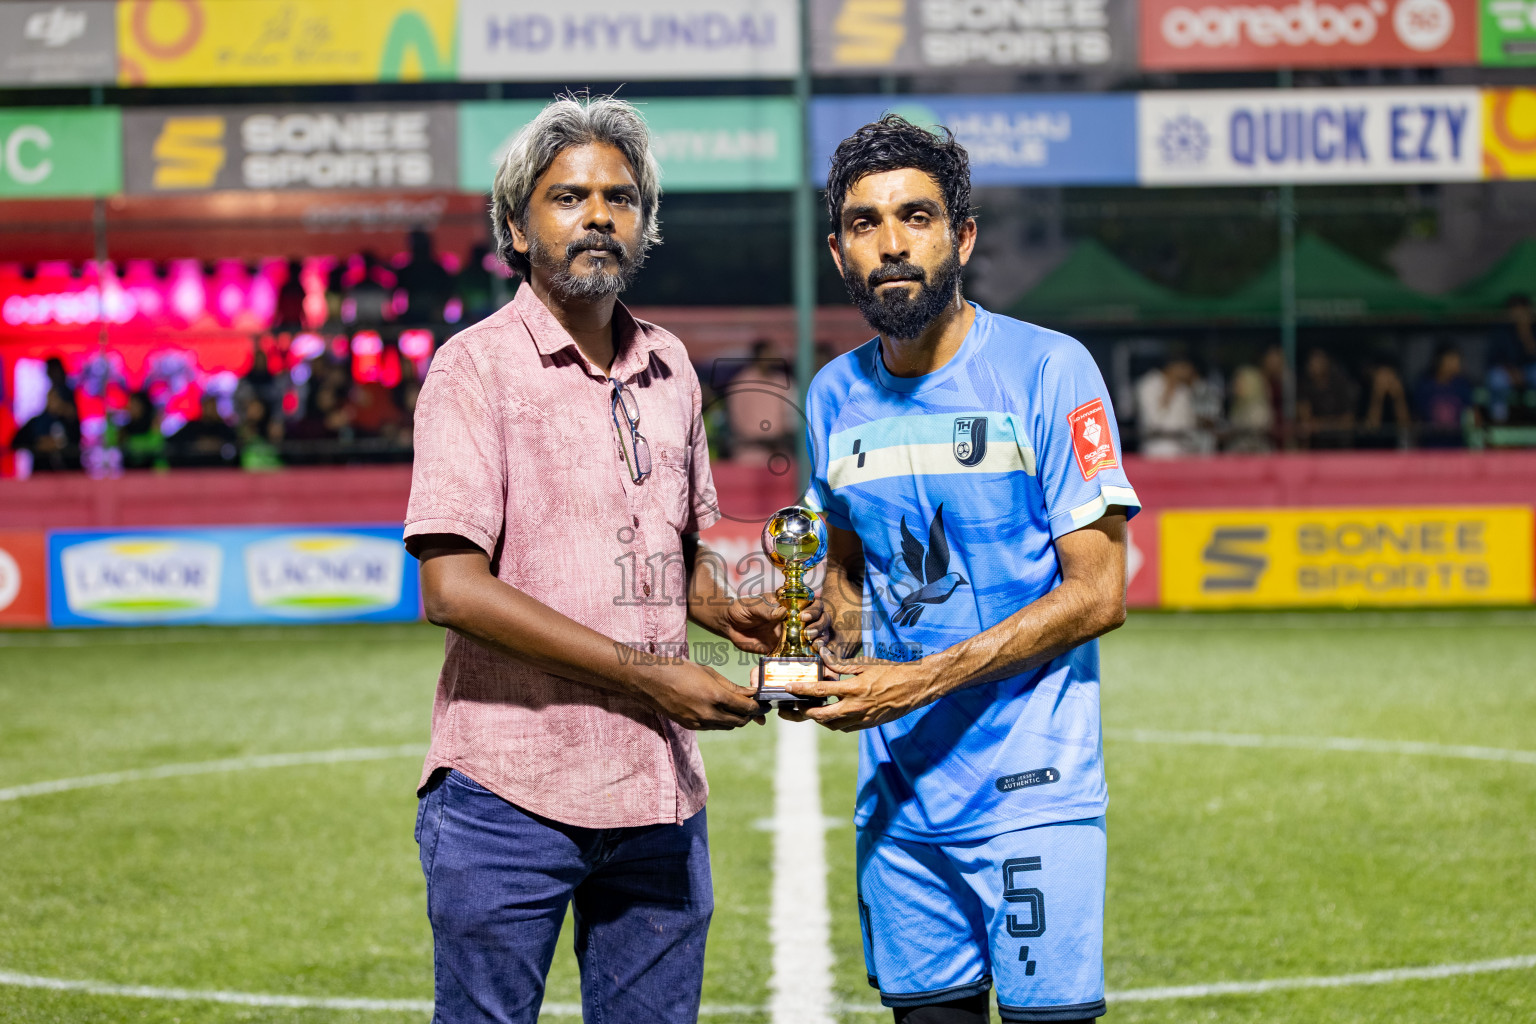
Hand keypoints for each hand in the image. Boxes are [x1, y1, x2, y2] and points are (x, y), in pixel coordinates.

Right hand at [643, 660, 763, 730]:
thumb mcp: (708, 672)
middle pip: (740, 721)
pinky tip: (719, 709)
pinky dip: (721, 720)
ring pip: (727, 726)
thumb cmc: (679, 670)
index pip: (746, 708)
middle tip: (753, 706)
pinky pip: (713, 727)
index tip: (762, 704)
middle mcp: (708, 713)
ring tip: (737, 706)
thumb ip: (731, 686)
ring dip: (735, 718)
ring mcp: (699, 722)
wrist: (651, 681)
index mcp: (715, 696)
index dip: (757, 707)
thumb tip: (750, 693)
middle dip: (749, 715)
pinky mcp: (690, 726)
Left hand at [715, 594, 828, 655]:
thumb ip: (766, 609)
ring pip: (817, 634)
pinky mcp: (787, 648)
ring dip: (820, 639)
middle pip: (820, 618)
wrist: (729, 625)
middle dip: (820, 625)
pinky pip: (803, 651)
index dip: (814, 609)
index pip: (812, 602)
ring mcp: (793, 633)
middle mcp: (795, 617)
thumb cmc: (741, 609)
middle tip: (809, 633)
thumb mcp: (752, 606)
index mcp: (790, 603)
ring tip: (815, 644)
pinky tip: (813, 657)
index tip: (804, 617)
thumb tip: (782, 612)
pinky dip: (811, 654)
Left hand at [783, 647, 941, 730]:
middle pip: (820, 715)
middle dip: (804, 712)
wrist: (914, 688)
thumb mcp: (865, 664)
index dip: (801, 690)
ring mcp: (861, 718)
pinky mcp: (868, 724)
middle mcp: (855, 706)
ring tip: (812, 709)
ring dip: (818, 719)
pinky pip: (844, 728)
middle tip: (796, 706)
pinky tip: (831, 715)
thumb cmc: (891, 672)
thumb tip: (823, 658)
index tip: (788, 687)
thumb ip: (842, 665)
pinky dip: (834, 723)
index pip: (820, 691)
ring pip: (831, 725)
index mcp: (853, 688)